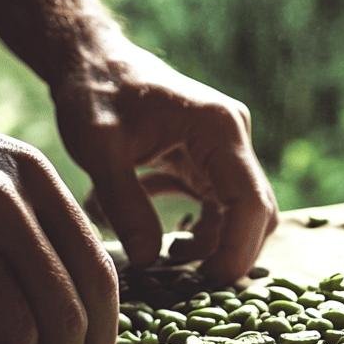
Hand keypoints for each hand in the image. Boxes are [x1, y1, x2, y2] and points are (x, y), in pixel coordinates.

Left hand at [51, 39, 278, 282]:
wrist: (89, 59)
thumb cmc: (94, 94)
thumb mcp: (100, 151)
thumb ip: (126, 205)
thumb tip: (150, 261)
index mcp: (218, 129)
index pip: (250, 201)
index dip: (239, 249)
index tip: (210, 283)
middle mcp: (230, 137)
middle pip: (254, 211)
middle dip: (229, 252)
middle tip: (189, 284)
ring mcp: (221, 148)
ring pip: (236, 212)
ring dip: (210, 242)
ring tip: (167, 261)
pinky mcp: (205, 158)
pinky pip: (214, 204)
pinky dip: (193, 226)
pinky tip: (155, 235)